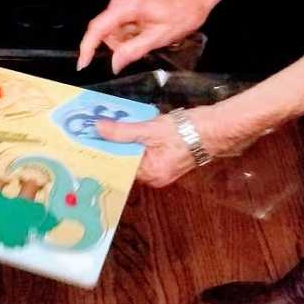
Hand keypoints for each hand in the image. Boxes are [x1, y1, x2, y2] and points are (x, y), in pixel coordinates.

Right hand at [77, 0, 213, 71]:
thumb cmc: (184, 11)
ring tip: (148, 34)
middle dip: (118, 43)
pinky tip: (146, 27)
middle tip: (141, 45)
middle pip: (105, 29)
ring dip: (126, 36)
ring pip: (113, 26)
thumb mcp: (160, 37)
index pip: (98, 29)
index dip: (88, 48)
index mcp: (128, 5)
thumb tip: (115, 63)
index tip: (83, 63)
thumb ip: (133, 50)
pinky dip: (130, 29)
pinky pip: (120, 19)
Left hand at [95, 104, 252, 188]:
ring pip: (135, 154)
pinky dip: (135, 140)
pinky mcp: (168, 156)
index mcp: (151, 174)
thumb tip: (97, 128)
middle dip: (112, 146)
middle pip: (126, 161)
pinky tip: (126, 127)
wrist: (216, 128)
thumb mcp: (150, 129)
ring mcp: (162, 167)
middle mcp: (155, 176)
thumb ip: (122, 131)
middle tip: (92, 131)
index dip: (104, 153)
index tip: (87, 141)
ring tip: (104, 127)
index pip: (120, 166)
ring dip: (122, 141)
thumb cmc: (186, 131)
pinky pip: (145, 150)